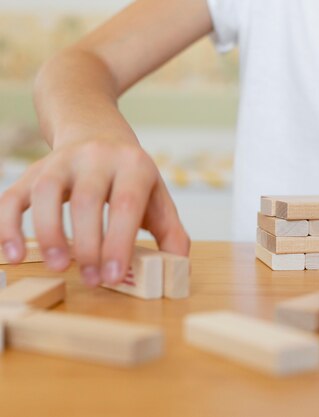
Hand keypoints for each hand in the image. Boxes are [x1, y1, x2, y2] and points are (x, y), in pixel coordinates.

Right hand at [0, 133, 189, 285]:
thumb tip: (178, 270)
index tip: (113, 275)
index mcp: (134, 165)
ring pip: (46, 194)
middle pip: (86, 200)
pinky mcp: (33, 171)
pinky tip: (14, 254)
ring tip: (58, 266)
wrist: (96, 130)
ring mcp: (61, 161)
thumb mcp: (158, 198)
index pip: (125, 204)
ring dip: (49, 233)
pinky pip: (13, 196)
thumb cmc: (131, 178)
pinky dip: (8, 225)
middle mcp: (96, 157)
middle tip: (91, 279)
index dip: (118, 241)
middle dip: (88, 245)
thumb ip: (172, 234)